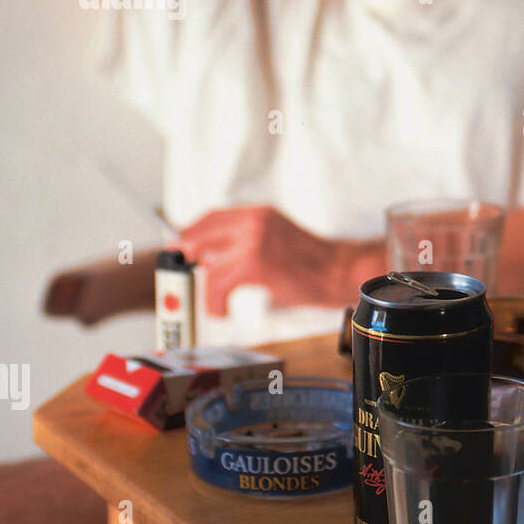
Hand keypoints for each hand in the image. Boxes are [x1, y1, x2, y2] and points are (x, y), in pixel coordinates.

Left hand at [177, 205, 368, 315]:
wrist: (341, 271)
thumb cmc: (314, 264)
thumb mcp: (278, 241)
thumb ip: (248, 243)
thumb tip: (214, 258)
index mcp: (260, 213)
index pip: (213, 216)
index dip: (192, 231)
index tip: (182, 246)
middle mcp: (255, 221)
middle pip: (202, 234)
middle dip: (188, 255)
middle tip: (184, 271)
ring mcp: (254, 240)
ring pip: (209, 264)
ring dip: (207, 289)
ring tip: (216, 304)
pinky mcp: (255, 263)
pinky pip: (219, 284)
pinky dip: (216, 301)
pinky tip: (223, 310)